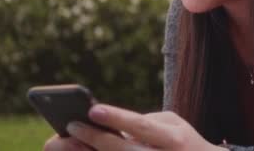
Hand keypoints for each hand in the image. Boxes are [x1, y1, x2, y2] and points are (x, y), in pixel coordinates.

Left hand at [43, 104, 225, 150]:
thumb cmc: (184, 142)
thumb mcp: (174, 125)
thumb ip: (145, 123)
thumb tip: (109, 127)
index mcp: (174, 139)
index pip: (142, 126)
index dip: (118, 118)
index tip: (92, 108)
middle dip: (96, 138)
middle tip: (71, 125)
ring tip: (70, 144)